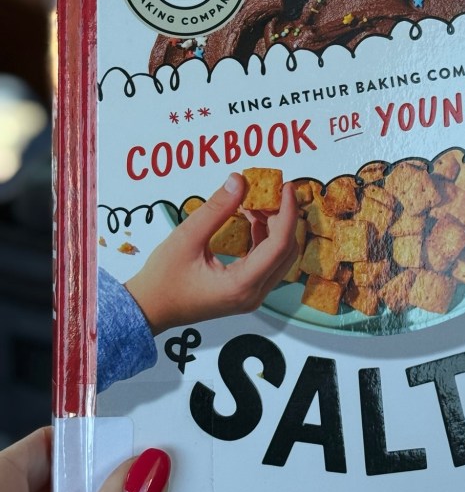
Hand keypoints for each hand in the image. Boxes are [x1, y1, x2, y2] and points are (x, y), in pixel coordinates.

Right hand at [125, 172, 298, 333]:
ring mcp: (251, 296)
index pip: (280, 244)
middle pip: (285, 250)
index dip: (287, 212)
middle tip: (268, 191)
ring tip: (254, 201)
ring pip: (279, 256)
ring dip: (273, 227)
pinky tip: (251, 218)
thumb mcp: (187, 237)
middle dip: (282, 217)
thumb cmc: (162, 279)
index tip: (286, 187)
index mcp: (241, 285)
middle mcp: (253, 294)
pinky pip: (266, 262)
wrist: (149, 309)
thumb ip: (216, 208)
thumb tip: (239, 181)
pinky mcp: (245, 292)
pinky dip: (263, 237)